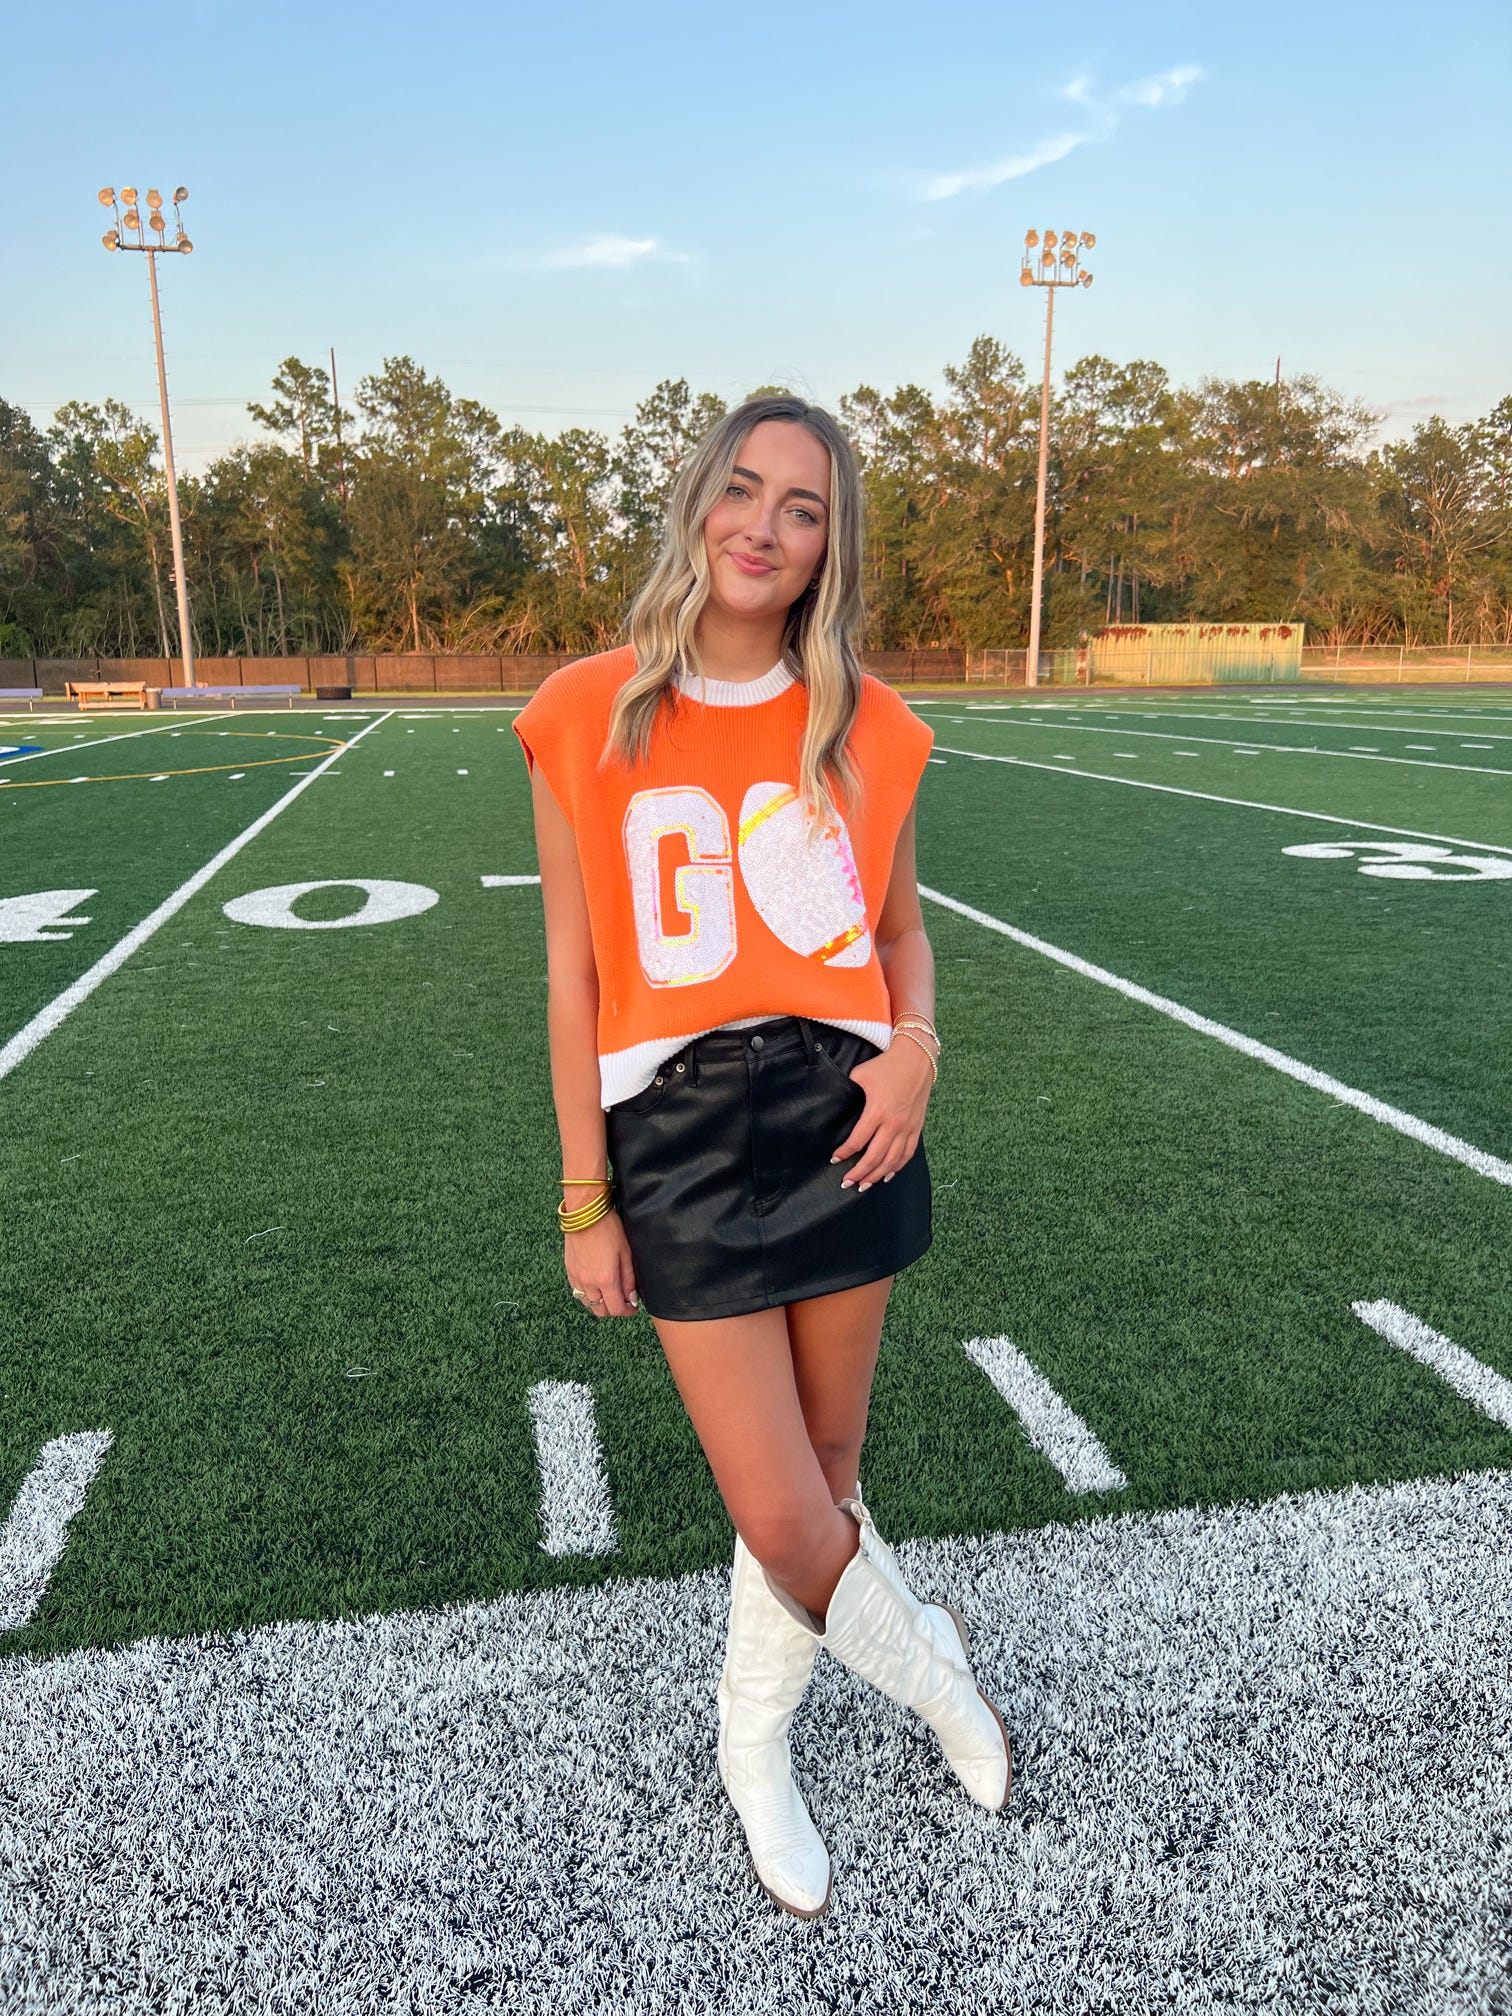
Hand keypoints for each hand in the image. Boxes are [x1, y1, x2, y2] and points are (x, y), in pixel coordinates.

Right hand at [565, 1212, 640, 1316]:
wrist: (585, 1213)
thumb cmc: (608, 1229)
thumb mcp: (626, 1253)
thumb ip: (629, 1279)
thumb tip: (632, 1298)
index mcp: (605, 1279)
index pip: (616, 1309)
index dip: (627, 1311)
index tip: (633, 1306)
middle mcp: (588, 1283)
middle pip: (600, 1311)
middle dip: (613, 1309)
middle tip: (622, 1300)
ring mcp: (576, 1278)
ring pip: (587, 1303)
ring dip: (600, 1303)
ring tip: (609, 1292)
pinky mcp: (569, 1270)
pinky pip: (577, 1292)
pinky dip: (587, 1294)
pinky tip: (595, 1284)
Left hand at [830, 1038, 933, 1191]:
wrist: (917, 1059)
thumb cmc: (886, 1066)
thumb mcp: (860, 1075)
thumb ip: (849, 1092)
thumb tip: (839, 1106)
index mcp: (877, 1111)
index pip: (858, 1141)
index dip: (844, 1153)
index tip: (835, 1159)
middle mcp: (893, 1124)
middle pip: (874, 1157)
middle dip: (859, 1173)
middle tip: (847, 1183)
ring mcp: (907, 1127)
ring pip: (892, 1160)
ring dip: (877, 1175)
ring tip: (864, 1185)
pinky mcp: (917, 1128)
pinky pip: (908, 1154)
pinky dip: (897, 1167)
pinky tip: (888, 1175)